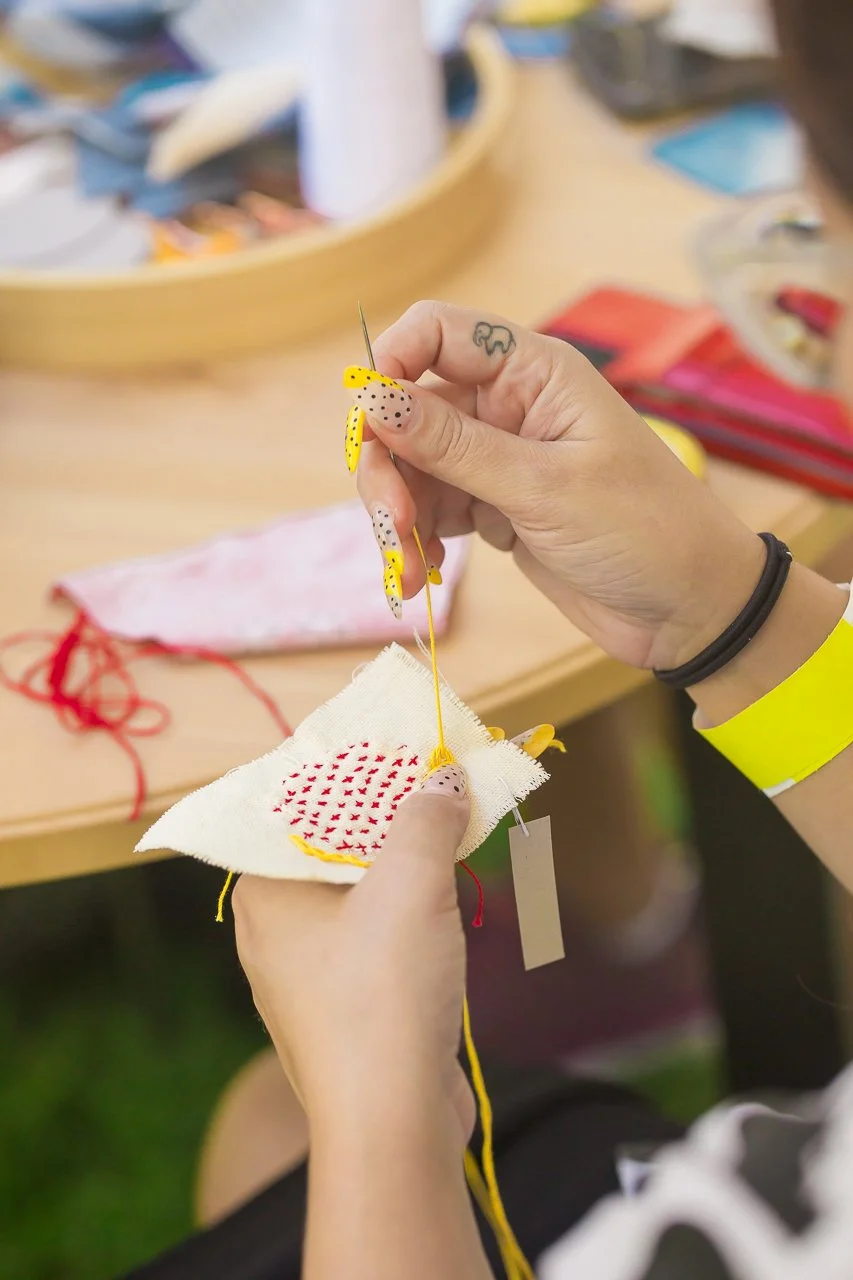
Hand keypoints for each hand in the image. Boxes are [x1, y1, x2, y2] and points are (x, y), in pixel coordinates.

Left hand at [232, 766, 473, 1141]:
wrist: (392, 1121)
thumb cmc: (383, 995)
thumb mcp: (410, 883)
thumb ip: (425, 817)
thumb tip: (443, 781)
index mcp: (264, 892)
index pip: (290, 804)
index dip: (344, 767)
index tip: (393, 742)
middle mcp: (275, 929)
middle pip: (327, 844)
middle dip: (385, 810)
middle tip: (434, 777)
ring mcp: (309, 973)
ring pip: (356, 891)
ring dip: (404, 859)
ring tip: (450, 823)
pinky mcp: (348, 1006)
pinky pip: (375, 934)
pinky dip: (410, 906)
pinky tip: (449, 894)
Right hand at [356, 301, 763, 670]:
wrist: (690, 609)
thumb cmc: (644, 531)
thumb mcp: (544, 488)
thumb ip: (454, 446)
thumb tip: (374, 400)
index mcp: (534, 373)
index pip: (437, 332)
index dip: (390, 365)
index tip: (368, 424)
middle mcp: (510, 406)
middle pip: (409, 410)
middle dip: (387, 466)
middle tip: (392, 524)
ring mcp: (499, 459)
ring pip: (412, 467)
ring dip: (397, 515)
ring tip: (409, 567)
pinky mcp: (494, 508)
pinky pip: (431, 511)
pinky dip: (416, 540)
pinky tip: (422, 573)